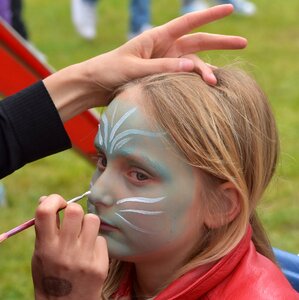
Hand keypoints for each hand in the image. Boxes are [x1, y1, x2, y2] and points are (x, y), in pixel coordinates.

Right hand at [32, 195, 107, 299]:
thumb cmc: (51, 275)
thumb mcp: (40, 253)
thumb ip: (44, 227)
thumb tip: (46, 198)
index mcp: (45, 247)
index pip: (45, 211)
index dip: (53, 200)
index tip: (59, 204)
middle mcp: (64, 252)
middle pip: (75, 211)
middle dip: (74, 210)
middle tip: (73, 218)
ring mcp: (84, 259)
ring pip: (93, 220)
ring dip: (88, 223)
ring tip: (83, 234)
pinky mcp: (100, 265)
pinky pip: (101, 239)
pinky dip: (96, 242)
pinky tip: (90, 252)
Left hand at [44, 4, 246, 121]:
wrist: (96, 86)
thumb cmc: (110, 71)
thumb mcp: (134, 68)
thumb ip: (162, 67)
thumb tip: (191, 67)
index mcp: (157, 37)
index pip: (188, 22)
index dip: (210, 15)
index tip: (230, 8)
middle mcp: (165, 49)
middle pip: (198, 43)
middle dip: (220, 42)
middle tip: (243, 42)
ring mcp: (165, 64)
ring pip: (193, 65)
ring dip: (206, 71)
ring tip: (216, 83)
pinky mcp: (162, 79)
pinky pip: (183, 79)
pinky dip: (194, 83)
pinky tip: (204, 91)